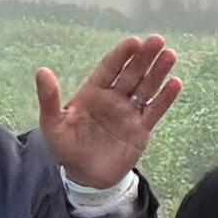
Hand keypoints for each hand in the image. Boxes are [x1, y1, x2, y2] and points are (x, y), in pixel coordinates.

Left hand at [36, 36, 185, 192]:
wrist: (85, 177)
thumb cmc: (67, 148)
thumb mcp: (53, 124)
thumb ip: (50, 99)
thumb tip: (42, 71)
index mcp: (93, 93)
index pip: (109, 68)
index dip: (121, 55)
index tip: (133, 42)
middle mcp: (114, 98)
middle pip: (132, 73)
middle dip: (144, 57)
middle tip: (158, 40)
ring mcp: (129, 113)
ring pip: (146, 88)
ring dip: (158, 72)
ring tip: (170, 55)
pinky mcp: (141, 129)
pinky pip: (154, 111)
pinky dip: (165, 98)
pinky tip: (175, 83)